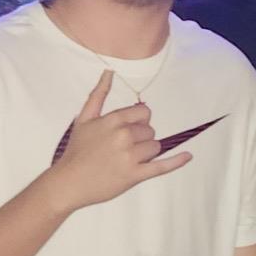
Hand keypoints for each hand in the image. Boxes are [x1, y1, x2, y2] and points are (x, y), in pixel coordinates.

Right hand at [45, 72, 191, 211]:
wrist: (68, 183)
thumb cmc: (76, 150)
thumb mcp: (84, 118)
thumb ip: (98, 94)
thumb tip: (109, 72)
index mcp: (113, 121)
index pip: (144, 113)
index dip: (139, 121)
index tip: (128, 130)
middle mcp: (123, 136)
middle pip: (150, 130)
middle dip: (141, 138)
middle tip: (122, 148)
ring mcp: (130, 157)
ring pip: (155, 147)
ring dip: (146, 152)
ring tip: (127, 159)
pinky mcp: (134, 175)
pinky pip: (161, 166)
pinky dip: (176, 161)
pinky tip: (188, 156)